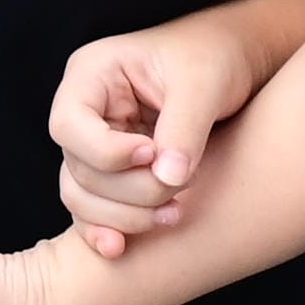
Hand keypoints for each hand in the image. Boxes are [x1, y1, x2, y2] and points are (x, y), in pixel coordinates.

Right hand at [58, 12, 278, 252]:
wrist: (235, 62)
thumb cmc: (215, 56)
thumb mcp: (204, 81)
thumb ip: (184, 127)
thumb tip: (167, 178)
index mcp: (92, 74)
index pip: (69, 126)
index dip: (107, 152)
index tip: (152, 153)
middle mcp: (84, 111)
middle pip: (79, 168)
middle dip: (129, 189)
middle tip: (179, 187)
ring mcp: (93, 143)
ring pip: (82, 195)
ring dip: (124, 216)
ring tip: (175, 214)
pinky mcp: (111, 172)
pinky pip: (92, 209)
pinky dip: (108, 228)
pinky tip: (121, 248)